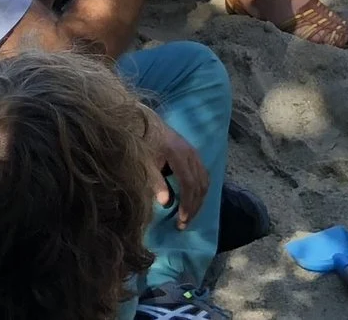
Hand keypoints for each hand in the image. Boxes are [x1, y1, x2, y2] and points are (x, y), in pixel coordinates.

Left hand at [144, 110, 207, 228]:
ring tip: (188, 216)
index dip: (187, 204)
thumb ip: (155, 180)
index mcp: (178, 153)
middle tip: (184, 224)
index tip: (182, 221)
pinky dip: (200, 191)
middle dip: (194, 207)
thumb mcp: (145, 161)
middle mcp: (191, 153)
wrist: (146, 122)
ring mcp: (194, 153)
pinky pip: (203, 175)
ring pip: (204, 181)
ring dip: (198, 201)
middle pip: (200, 185)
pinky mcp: (194, 155)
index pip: (189, 183)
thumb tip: (165, 202)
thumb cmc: (143, 142)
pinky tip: (192, 201)